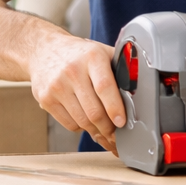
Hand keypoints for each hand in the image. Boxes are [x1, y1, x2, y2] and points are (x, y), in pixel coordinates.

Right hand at [27, 25, 125, 150]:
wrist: (43, 49)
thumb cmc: (79, 54)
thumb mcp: (101, 52)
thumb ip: (121, 68)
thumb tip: (142, 91)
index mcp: (92, 57)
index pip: (104, 87)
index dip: (114, 108)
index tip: (122, 122)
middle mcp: (72, 70)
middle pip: (94, 111)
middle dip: (109, 128)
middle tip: (117, 135)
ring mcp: (57, 86)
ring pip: (82, 121)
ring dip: (97, 131)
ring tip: (105, 132)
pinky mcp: (46, 99)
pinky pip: (69, 124)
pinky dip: (81, 128)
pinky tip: (85, 120)